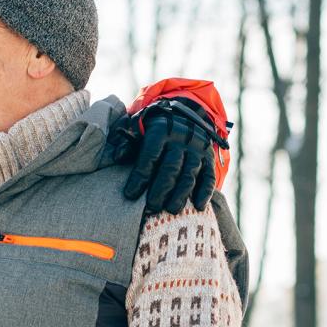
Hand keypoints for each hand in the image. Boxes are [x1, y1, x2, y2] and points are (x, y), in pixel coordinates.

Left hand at [117, 98, 223, 213]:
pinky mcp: (209, 159)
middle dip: (160, 189)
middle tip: (151, 207)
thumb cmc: (152, 128)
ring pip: (189, 174)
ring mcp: (197, 150)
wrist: (184, 116)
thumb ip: (127, 142)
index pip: (150, 156)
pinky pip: (209, 177)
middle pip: (171, 168)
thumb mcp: (137, 127)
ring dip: (180, 194)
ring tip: (170, 210)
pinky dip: (205, 192)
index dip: (140, 176)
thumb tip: (117, 157)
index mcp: (161, 131)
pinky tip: (198, 206)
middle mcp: (181, 140)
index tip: (130, 194)